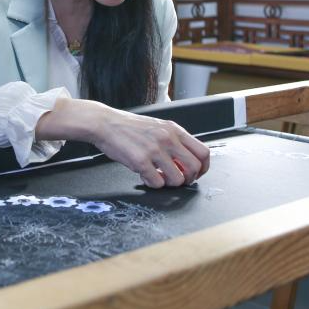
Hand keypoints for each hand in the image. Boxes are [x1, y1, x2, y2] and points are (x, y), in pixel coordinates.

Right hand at [36, 98, 209, 187]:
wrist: (104, 123)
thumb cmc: (128, 127)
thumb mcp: (157, 127)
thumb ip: (173, 141)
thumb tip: (184, 161)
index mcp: (174, 130)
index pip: (203, 152)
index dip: (203, 168)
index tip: (196, 174)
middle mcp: (168, 139)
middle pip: (195, 168)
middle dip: (189, 179)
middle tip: (178, 180)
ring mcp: (154, 150)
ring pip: (177, 179)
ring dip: (170, 184)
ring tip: (159, 178)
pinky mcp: (140, 161)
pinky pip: (156, 182)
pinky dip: (153, 184)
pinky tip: (146, 177)